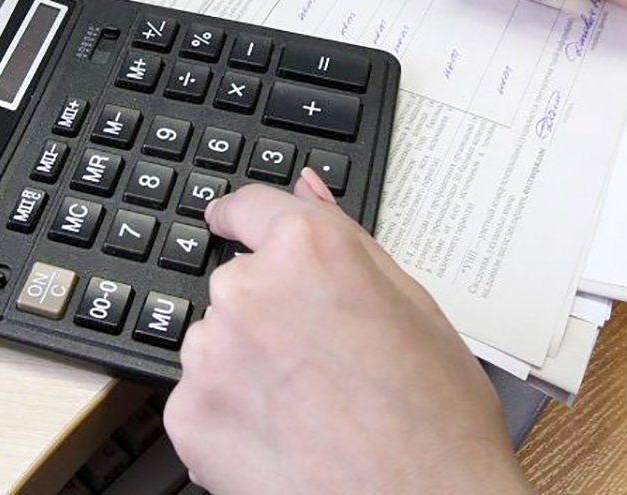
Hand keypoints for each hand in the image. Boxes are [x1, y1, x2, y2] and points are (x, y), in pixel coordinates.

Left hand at [163, 170, 529, 494]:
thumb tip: (308, 188)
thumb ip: (346, 240)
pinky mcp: (189, 414)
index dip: (241, 216)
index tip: (227, 220)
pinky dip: (231, 418)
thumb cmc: (436, 423)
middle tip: (324, 363)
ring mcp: (211, 354)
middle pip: (240, 286)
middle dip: (269, 315)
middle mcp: (248, 290)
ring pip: (218, 345)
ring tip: (314, 411)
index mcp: (308, 250)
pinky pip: (202, 400)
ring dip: (248, 368)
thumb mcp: (413, 307)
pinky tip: (286, 439)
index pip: (250, 207)